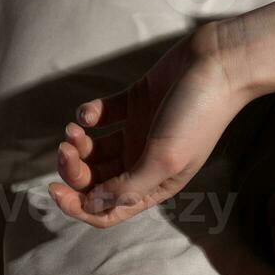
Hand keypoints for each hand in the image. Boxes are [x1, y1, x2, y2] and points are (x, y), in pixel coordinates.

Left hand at [48, 23, 250, 227]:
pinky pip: (100, 118)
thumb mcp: (163, 160)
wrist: (218, 64)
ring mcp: (137, 133)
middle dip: (74, 170)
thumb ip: (127, 187)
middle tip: (65, 150)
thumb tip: (92, 205)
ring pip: (94, 151)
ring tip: (74, 130)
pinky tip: (90, 112)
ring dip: (78, 145)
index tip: (56, 190)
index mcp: (154, 184)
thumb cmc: (197, 116)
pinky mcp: (133, 104)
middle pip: (95, 180)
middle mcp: (144, 162)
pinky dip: (88, 116)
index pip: (108, 210)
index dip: (79, 207)